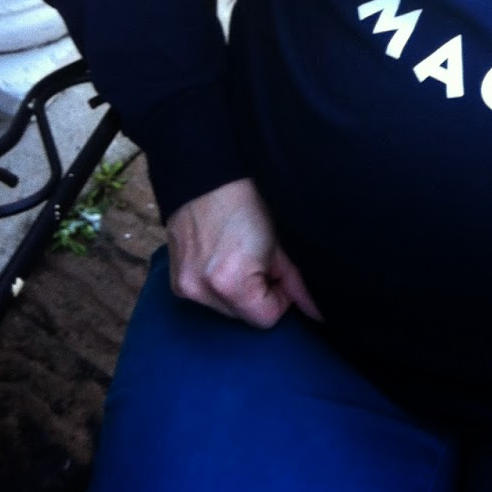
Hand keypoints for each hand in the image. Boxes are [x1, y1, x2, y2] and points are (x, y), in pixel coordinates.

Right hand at [166, 177, 321, 328]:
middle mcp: (202, 290)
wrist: (208, 173)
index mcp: (231, 283)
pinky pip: (205, 296)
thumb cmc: (251, 201)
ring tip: (240, 253)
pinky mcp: (174, 280)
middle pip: (244, 315)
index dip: (279, 295)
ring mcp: (184, 286)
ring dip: (237, 290)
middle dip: (257, 293)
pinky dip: (216, 284)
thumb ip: (297, 282)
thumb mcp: (281, 241)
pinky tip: (222, 256)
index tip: (278, 269)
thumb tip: (318, 314)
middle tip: (260, 257)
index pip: (266, 319)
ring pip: (224, 308)